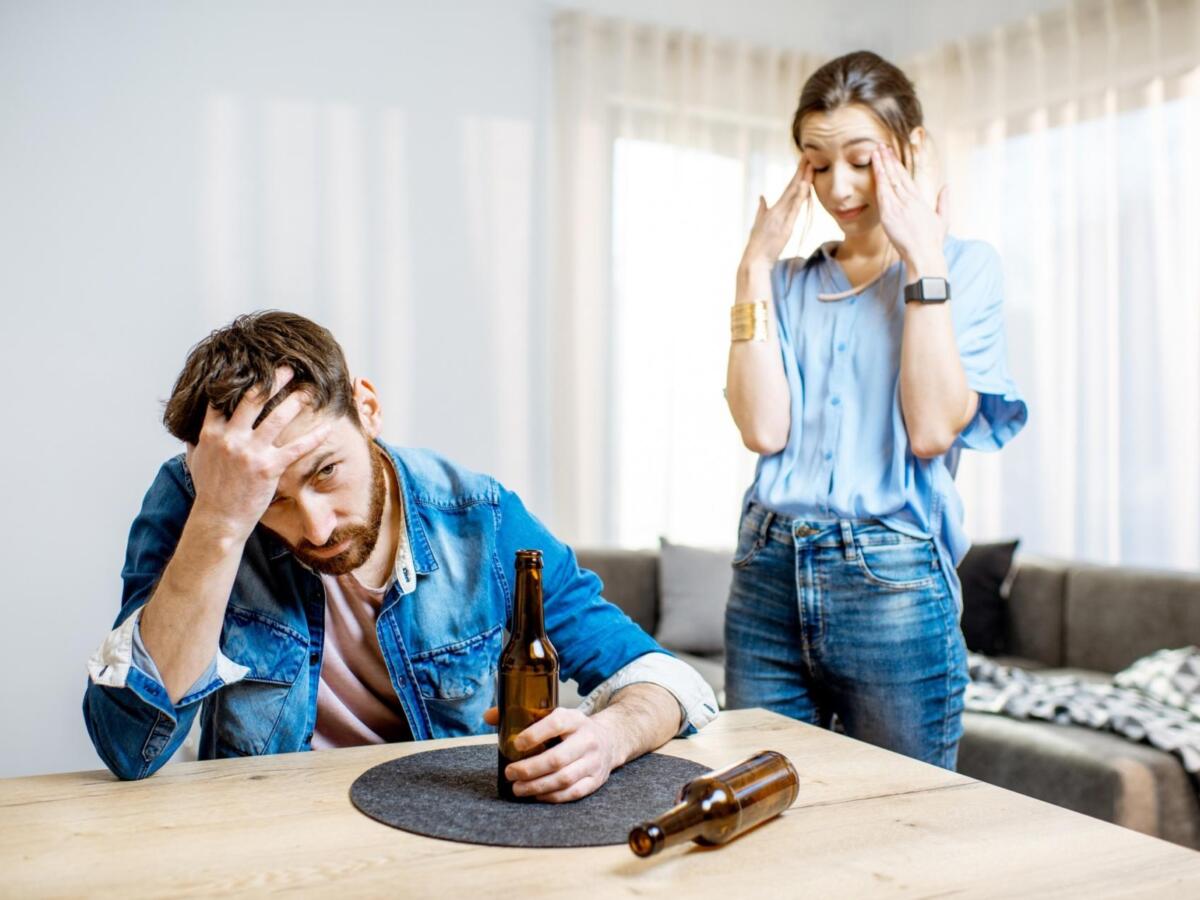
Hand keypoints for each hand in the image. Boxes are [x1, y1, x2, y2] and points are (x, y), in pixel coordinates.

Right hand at [185, 367, 330, 540]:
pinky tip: (328, 427)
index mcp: (211, 433)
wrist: (218, 520)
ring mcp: (251, 452)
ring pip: (278, 418)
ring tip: (309, 390)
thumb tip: (193, 428)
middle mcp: (231, 438)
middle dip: (273, 380)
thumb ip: (198, 441)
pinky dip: (314, 436)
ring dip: (296, 400)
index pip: (224, 398)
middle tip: (287, 368)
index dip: (240, 380)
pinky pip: (297, 448)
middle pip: (254, 398)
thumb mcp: (196, 461)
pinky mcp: (269, 468)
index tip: (255, 368)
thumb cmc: (209, 492)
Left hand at [483, 706, 619, 802]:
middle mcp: (587, 740)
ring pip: (564, 779)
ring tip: (518, 788)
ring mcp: (594, 762)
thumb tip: (488, 717)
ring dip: (537, 786)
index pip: (556, 723)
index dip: (535, 734)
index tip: (516, 744)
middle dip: (530, 769)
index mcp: (575, 719)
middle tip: (510, 773)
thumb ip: (522, 714)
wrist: (610, 739)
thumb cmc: (571, 728)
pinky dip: (552, 796)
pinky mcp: (596, 780)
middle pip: (557, 758)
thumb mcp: (554, 715)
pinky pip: (573, 793)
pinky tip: (536, 795)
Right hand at [741, 160, 812, 270]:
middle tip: (808, 155)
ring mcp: (781, 218)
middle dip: (801, 171)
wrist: (755, 260)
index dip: (797, 175)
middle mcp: (777, 210)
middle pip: (792, 187)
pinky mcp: (785, 227)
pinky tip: (805, 185)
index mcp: (773, 210)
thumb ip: (761, 209)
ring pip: (794, 195)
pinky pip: (794, 209)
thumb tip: (762, 196)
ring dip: (802, 179)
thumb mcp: (758, 224)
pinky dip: (799, 196)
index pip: (788, 189)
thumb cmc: (757, 245)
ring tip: (810, 164)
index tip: (804, 162)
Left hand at [871, 143, 948, 278]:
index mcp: (919, 200)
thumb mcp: (943, 220)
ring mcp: (899, 206)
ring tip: (876, 151)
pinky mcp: (890, 214)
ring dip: (882, 165)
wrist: (924, 255)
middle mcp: (909, 200)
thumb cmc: (932, 242)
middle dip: (888, 159)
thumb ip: (943, 202)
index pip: (906, 178)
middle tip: (881, 146)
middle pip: (897, 175)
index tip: (892, 154)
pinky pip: (882, 194)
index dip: (898, 165)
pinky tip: (876, 168)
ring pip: (889, 181)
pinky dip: (879, 180)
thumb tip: (947, 186)